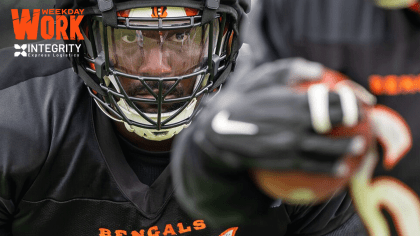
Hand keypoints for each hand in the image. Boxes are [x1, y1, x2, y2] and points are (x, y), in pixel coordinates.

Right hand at [194, 58, 373, 174]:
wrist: (217, 133)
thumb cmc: (238, 101)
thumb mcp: (257, 78)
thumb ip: (287, 69)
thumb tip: (316, 69)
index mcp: (290, 100)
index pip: (329, 98)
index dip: (350, 99)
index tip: (361, 100)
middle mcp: (294, 123)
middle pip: (333, 123)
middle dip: (353, 122)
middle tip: (365, 123)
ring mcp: (289, 143)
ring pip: (325, 147)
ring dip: (345, 149)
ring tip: (359, 149)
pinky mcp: (282, 160)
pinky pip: (310, 164)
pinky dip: (328, 167)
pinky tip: (339, 169)